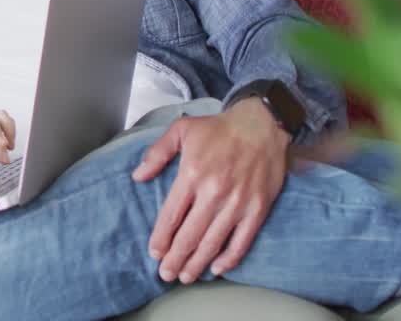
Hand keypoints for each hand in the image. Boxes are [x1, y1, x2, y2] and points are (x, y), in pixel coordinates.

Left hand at [132, 98, 290, 283]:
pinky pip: (242, 241)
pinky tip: (217, 268)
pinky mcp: (257, 209)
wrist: (262, 124)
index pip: (171, 215)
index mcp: (192, 174)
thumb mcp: (181, 130)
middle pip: (189, 235)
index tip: (154, 253)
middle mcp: (214, 192)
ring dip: (197, 263)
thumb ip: (157, 153)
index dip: (161, 238)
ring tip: (186, 276)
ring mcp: (237, 203)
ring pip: (213, 243)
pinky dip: (229, 259)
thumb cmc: (219, 128)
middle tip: (166, 274)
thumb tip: (138, 176)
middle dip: (175, 259)